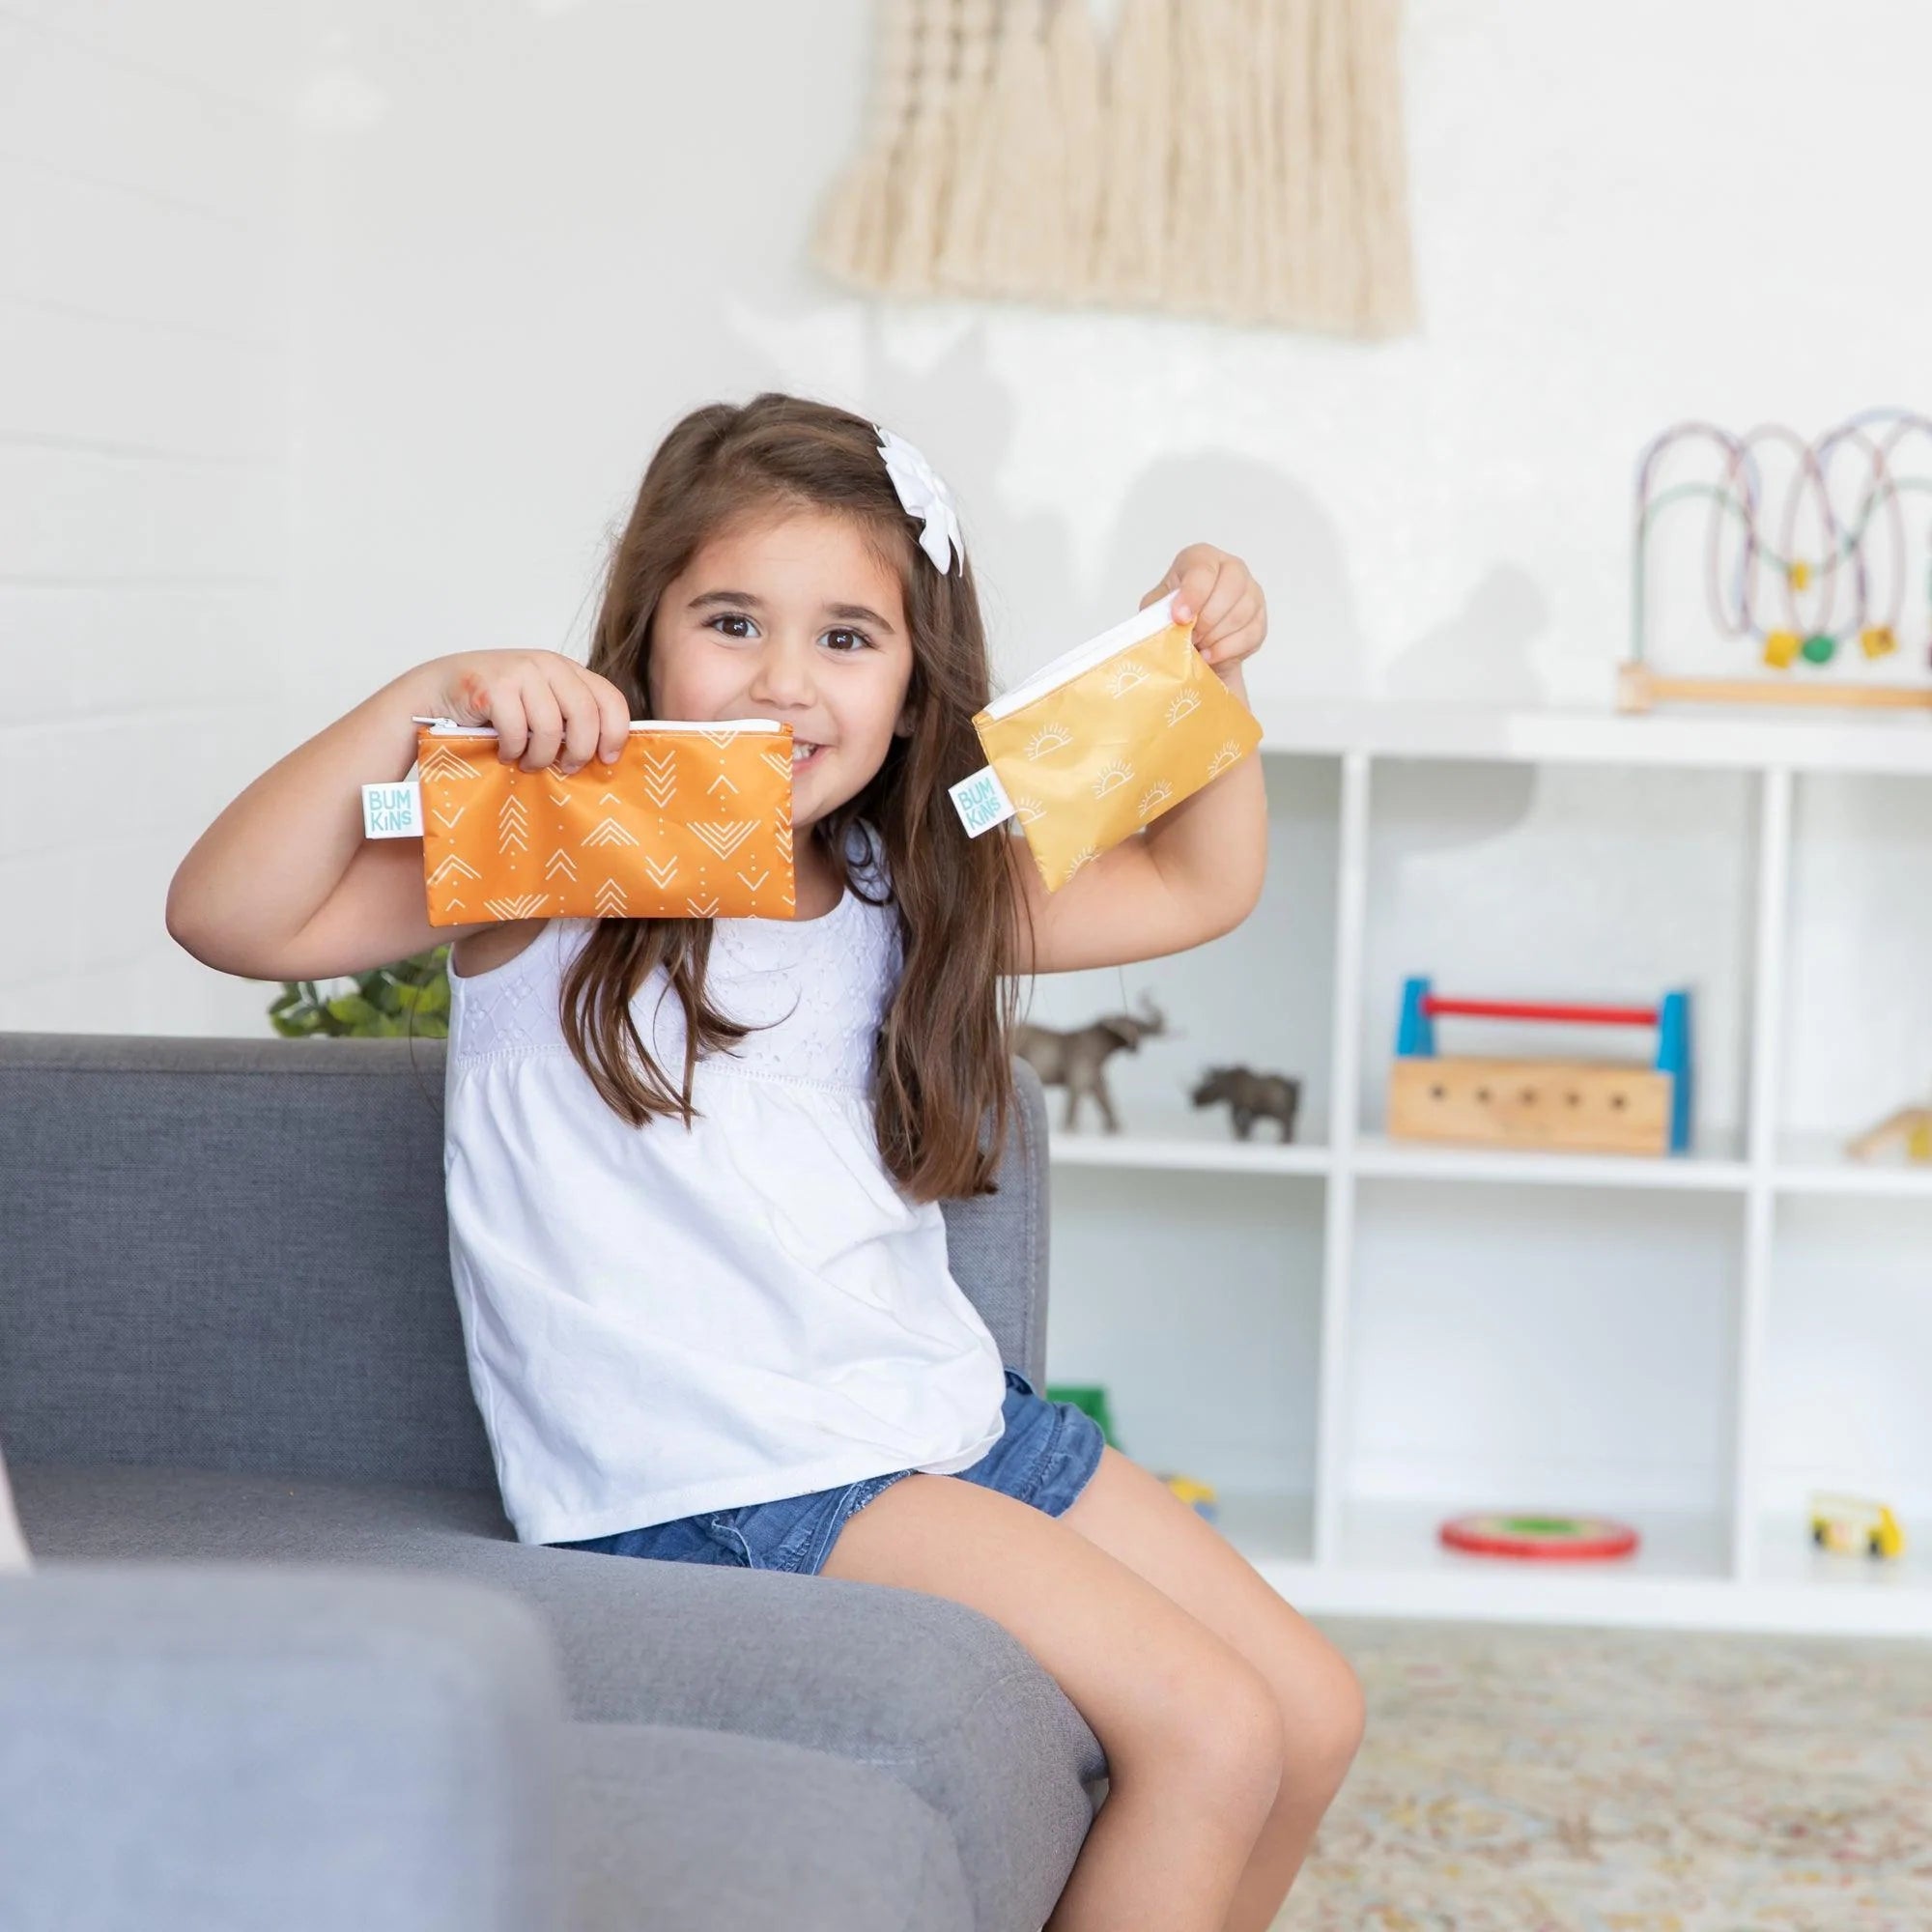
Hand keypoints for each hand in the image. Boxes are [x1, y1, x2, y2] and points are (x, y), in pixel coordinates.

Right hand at [419, 650, 631, 773]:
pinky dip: (513, 751)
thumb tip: (606, 755)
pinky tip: (504, 753)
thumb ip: (569, 717)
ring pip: (551, 728)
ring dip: (541, 757)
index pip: (610, 698)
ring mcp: (520, 671)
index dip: (616, 733)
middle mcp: (547, 663)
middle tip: (566, 769)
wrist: (436, 691)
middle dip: (580, 751)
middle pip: (586, 715)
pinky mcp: (493, 686)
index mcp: (567, 669)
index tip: (608, 759)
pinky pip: (518, 732)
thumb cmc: (492, 706)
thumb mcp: (539, 704)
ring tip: (528, 763)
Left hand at [1140, 545, 1266, 674]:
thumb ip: (1159, 611)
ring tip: (1198, 646)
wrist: (1193, 640)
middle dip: (1207, 620)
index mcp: (1202, 558)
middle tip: (1190, 637)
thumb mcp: (1156, 609)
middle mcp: (1232, 567)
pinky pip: (1251, 634)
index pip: (1203, 569)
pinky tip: (1210, 655)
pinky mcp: (1260, 618)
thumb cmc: (1173, 616)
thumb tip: (1171, 620)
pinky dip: (1227, 650)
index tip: (1180, 618)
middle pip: (1230, 588)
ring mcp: (1251, 592)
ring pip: (1241, 614)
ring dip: (1215, 637)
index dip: (1193, 595)